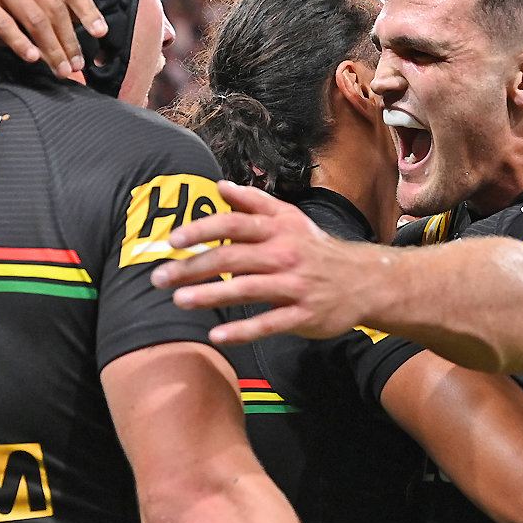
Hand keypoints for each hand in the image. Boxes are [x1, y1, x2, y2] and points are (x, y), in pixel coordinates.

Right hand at [0, 0, 107, 77]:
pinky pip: (5, 24)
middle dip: (69, 40)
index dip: (87, 11)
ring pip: (34, 18)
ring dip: (51, 48)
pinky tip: (33, 59)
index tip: (100, 34)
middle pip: (54, 6)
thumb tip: (89, 10)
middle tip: (77, 64)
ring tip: (61, 69)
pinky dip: (21, 44)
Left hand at [150, 181, 382, 344]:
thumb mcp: (290, 218)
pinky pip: (269, 324)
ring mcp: (294, 286)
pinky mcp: (302, 316)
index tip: (172, 240)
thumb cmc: (316, 249)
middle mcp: (284, 255)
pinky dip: (243, 331)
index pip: (233, 225)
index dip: (202, 230)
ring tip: (180, 301)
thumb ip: (254, 203)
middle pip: (232, 257)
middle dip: (193, 267)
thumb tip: (220, 187)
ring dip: (211, 295)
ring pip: (247, 289)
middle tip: (159, 278)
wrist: (363, 280)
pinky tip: (217, 336)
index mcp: (278, 230)